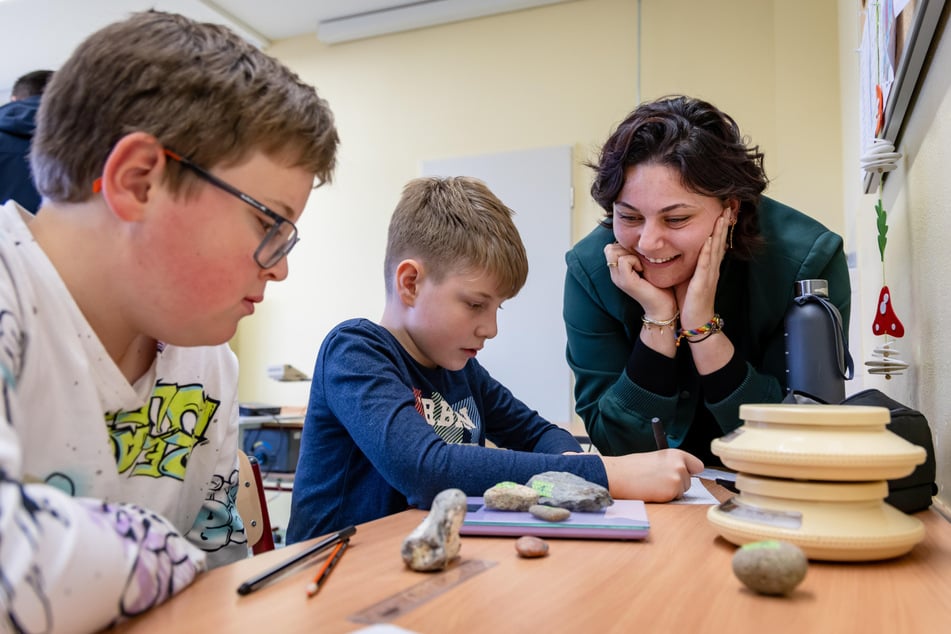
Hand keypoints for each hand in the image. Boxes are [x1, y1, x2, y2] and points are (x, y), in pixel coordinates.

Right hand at [600, 450, 703, 501]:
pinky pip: (674, 499)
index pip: (697, 466)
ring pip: (682, 491)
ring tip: (654, 485)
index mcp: (676, 454)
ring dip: (670, 491)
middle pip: (689, 481)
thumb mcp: (656, 459)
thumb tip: (681, 473)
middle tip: (658, 480)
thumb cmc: (633, 467)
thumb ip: (671, 464)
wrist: (620, 475)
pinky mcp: (673, 490)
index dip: (689, 472)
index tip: (682, 475)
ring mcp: (677, 477)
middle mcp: (680, 464)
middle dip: (676, 484)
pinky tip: (653, 491)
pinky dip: (665, 498)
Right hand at [603, 242, 676, 318]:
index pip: (610, 247)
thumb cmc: (659, 286)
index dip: (624, 246)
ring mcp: (618, 278)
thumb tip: (638, 239)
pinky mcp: (625, 281)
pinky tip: (642, 270)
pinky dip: (635, 260)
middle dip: (626, 248)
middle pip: (609, 248)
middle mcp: (614, 274)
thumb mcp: (646, 265)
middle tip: (639, 260)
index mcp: (618, 270)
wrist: (663, 307)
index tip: (638, 256)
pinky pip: (624, 260)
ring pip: (614, 251)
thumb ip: (638, 255)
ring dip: (630, 254)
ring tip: (641, 265)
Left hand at [677, 212, 729, 327]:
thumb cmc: (690, 301)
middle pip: (719, 241)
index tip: (722, 209)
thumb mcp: (689, 276)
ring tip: (722, 216)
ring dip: (718, 232)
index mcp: (708, 266)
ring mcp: (709, 275)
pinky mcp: (702, 284)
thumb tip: (679, 248)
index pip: (715, 241)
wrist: (696, 322)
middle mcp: (712, 268)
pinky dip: (707, 252)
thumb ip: (689, 263)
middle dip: (723, 223)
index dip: (719, 225)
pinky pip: (705, 265)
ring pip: (715, 249)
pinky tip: (708, 240)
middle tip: (728, 205)